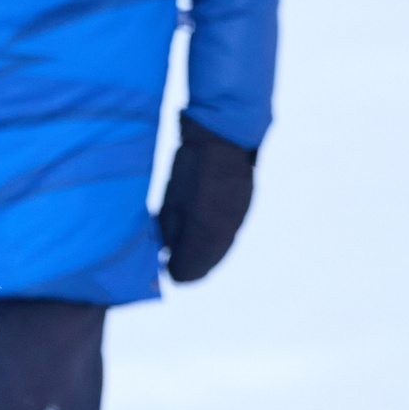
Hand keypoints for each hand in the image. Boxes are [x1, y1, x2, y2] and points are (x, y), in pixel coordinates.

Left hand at [157, 117, 255, 282]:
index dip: (177, 272)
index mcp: (202, 229)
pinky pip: (227, 237)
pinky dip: (215, 244)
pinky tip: (203, 240)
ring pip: (218, 251)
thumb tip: (165, 253)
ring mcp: (236, 221)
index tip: (166, 271)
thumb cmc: (190, 166)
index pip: (190, 268)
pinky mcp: (242, 211)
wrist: (225, 137)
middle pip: (206, 264)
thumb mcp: (172, 199)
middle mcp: (223, 231)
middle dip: (189, 268)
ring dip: (203, 257)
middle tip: (173, 268)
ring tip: (186, 255)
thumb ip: (169, 230)